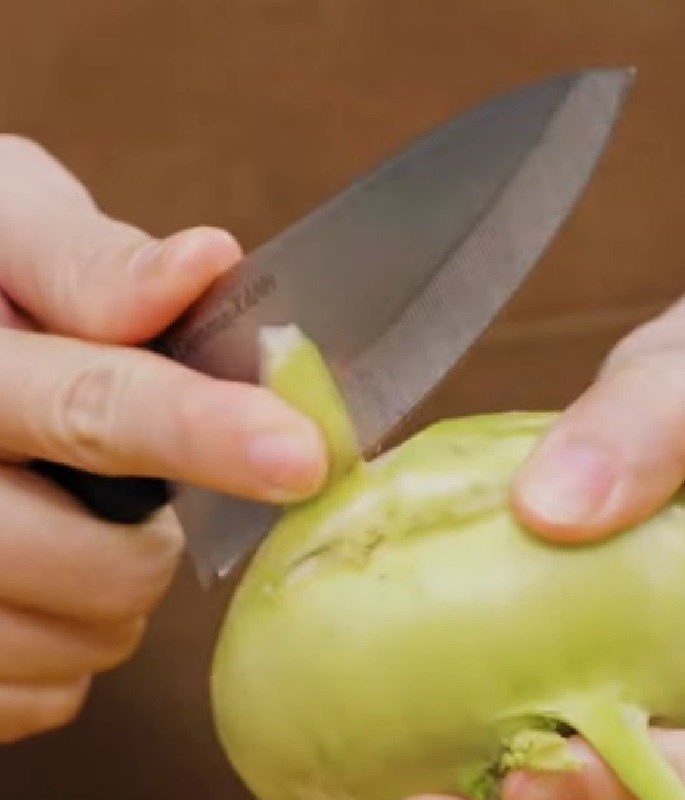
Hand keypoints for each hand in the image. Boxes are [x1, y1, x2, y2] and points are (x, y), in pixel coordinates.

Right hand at [0, 136, 326, 741]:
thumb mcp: (4, 233)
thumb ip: (91, 262)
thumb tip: (208, 264)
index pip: (92, 410)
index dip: (203, 432)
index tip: (301, 454)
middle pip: (105, 562)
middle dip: (162, 531)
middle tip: (137, 486)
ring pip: (86, 640)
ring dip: (120, 587)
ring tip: (83, 521)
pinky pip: (49, 694)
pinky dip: (77, 642)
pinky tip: (48, 578)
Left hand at [408, 165, 684, 798]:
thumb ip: (645, 430)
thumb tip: (549, 503)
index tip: (571, 758)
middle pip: (678, 788)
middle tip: (466, 786)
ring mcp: (669, 681)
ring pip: (607, 767)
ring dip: (522, 787)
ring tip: (420, 780)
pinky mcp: (602, 657)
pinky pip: (556, 713)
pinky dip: (492, 739)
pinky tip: (421, 731)